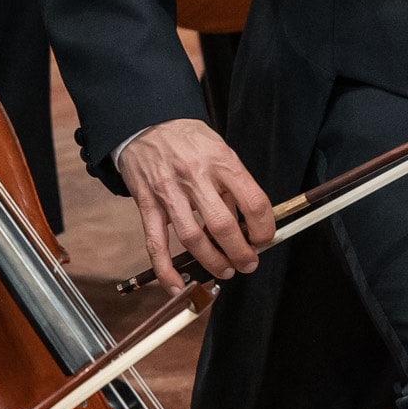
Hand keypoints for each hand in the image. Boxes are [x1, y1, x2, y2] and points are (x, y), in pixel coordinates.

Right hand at [115, 118, 272, 286]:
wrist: (143, 124)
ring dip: (212, 262)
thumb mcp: (217, 146)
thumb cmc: (185, 137)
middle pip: (223, 225)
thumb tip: (248, 220)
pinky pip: (155, 242)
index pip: (253, 202)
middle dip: (241, 253)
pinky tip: (175, 284)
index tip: (264, 238)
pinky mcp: (147, 203)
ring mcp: (168, 191)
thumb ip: (232, 181)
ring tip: (225, 270)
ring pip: (192, 238)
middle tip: (248, 263)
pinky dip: (165, 268)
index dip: (264, 228)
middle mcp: (194, 176)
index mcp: (220, 160)